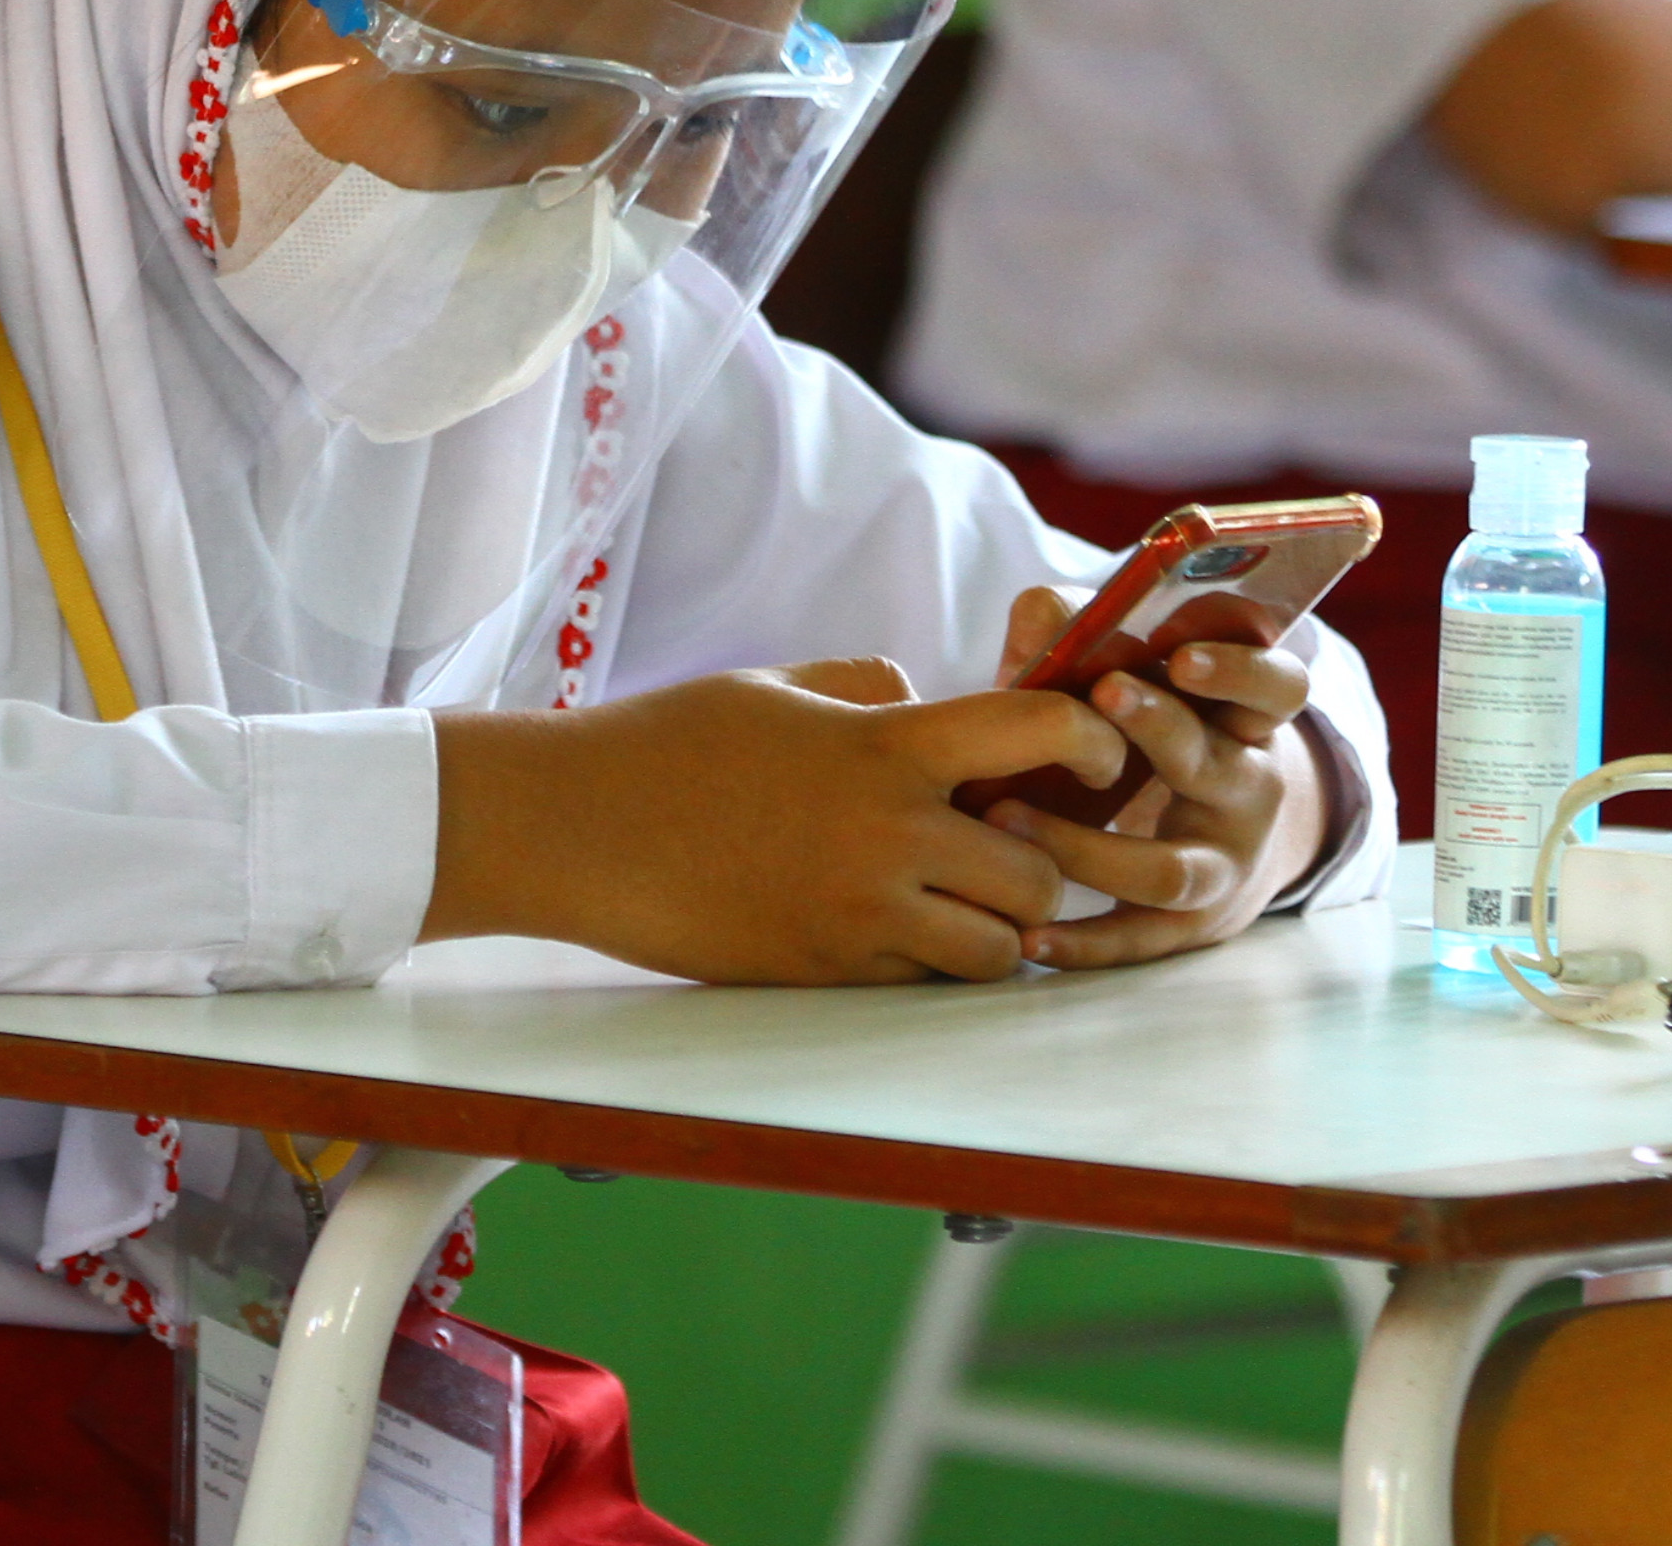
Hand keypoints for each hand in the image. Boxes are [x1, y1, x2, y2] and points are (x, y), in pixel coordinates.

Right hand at [425, 656, 1125, 984]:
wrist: (578, 829)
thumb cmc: (670, 744)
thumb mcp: (778, 687)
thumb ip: (868, 690)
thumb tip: (928, 702)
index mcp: (885, 747)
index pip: (1036, 731)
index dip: (1090, 742)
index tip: (1094, 757)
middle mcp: (889, 836)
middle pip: (1040, 873)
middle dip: (1042, 866)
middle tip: (1008, 850)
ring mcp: (860, 916)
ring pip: (997, 952)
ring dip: (996, 931)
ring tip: (960, 901)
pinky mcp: (827, 975)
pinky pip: (926, 984)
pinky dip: (932, 964)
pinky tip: (896, 929)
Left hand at [975, 587, 1331, 972]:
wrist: (1216, 842)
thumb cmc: (1154, 739)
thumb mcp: (1139, 683)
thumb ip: (1086, 639)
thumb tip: (1043, 612)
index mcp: (1247, 721)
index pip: (1278, 688)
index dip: (1241, 671)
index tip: (1183, 656)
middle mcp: (1248, 793)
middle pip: (1218, 766)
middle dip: (1159, 729)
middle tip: (1101, 694)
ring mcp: (1221, 866)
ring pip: (1168, 869)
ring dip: (1085, 847)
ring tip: (1004, 817)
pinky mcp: (1186, 927)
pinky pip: (1136, 940)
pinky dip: (1081, 943)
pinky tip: (1028, 936)